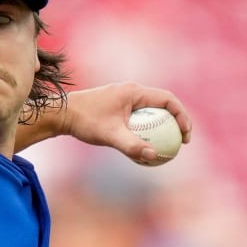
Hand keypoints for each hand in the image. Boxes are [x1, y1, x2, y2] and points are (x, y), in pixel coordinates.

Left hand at [62, 82, 191, 161]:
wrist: (60, 114)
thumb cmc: (84, 122)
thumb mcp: (109, 135)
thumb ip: (132, 145)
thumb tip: (154, 155)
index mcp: (134, 92)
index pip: (168, 100)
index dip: (182, 116)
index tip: (185, 136)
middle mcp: (130, 91)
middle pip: (162, 105)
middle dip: (175, 122)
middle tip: (180, 142)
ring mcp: (122, 97)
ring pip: (150, 110)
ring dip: (160, 125)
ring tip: (166, 145)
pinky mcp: (115, 104)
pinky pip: (138, 115)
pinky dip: (145, 127)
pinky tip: (144, 145)